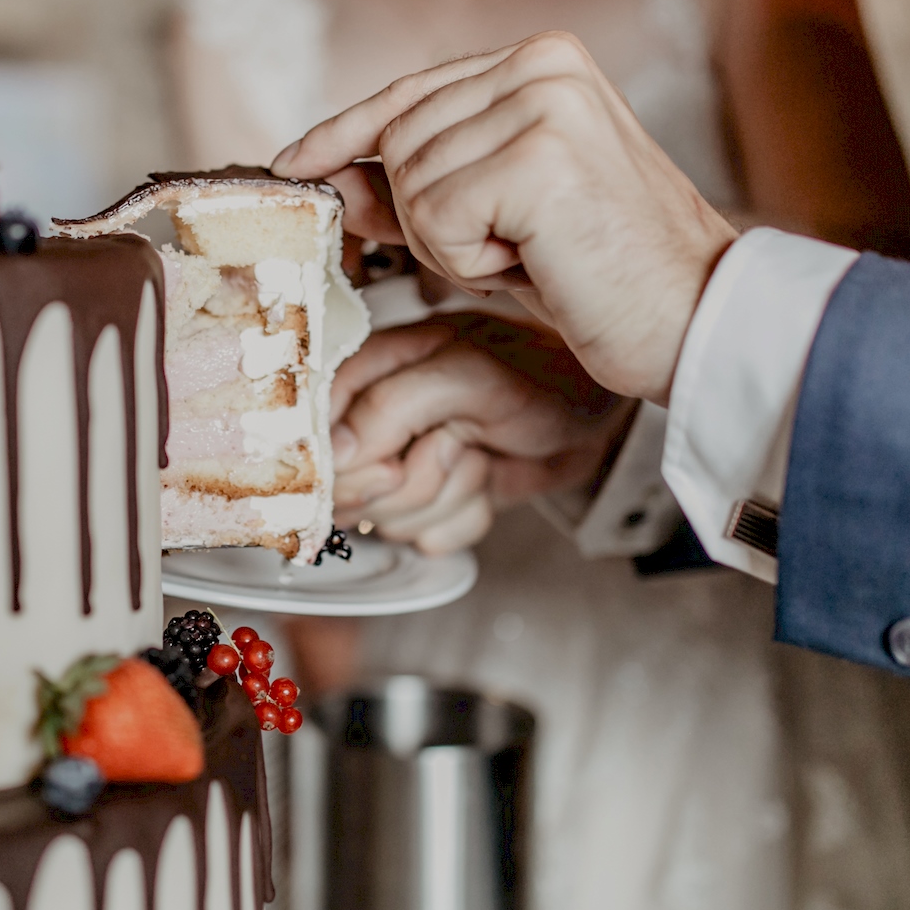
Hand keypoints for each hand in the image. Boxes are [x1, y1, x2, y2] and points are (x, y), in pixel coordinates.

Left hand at [272, 32, 738, 404]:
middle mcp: (543, 64)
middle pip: (398, 143)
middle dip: (430, 219)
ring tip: (533, 253)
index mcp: (543, 59)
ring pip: (409, 184)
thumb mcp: (492, 220)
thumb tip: (330, 175)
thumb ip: (415, 186)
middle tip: (514, 249)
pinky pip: (434, 221)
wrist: (694, 318)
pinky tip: (535, 263)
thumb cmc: (602, 273)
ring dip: (454, 246)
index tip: (295, 161)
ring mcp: (542, 106)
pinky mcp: (538, 159)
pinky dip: (469, 263)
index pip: (409, 92)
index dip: (345, 134)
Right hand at [330, 321, 633, 553]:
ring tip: (480, 451)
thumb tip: (334, 452)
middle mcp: (376, 420)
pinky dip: (468, 517)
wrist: (595, 412)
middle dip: (414, 479)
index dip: (347, 465)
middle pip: (349, 490)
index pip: (313, 435)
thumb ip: (394, 405)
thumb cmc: (541, 373)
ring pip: (390, 520)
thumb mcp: (469, 374)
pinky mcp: (434, 502)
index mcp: (369, 371)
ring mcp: (404, 463)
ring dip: (451, 494)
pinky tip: (489, 478)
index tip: (392, 463)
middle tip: (455, 446)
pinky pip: (427, 539)